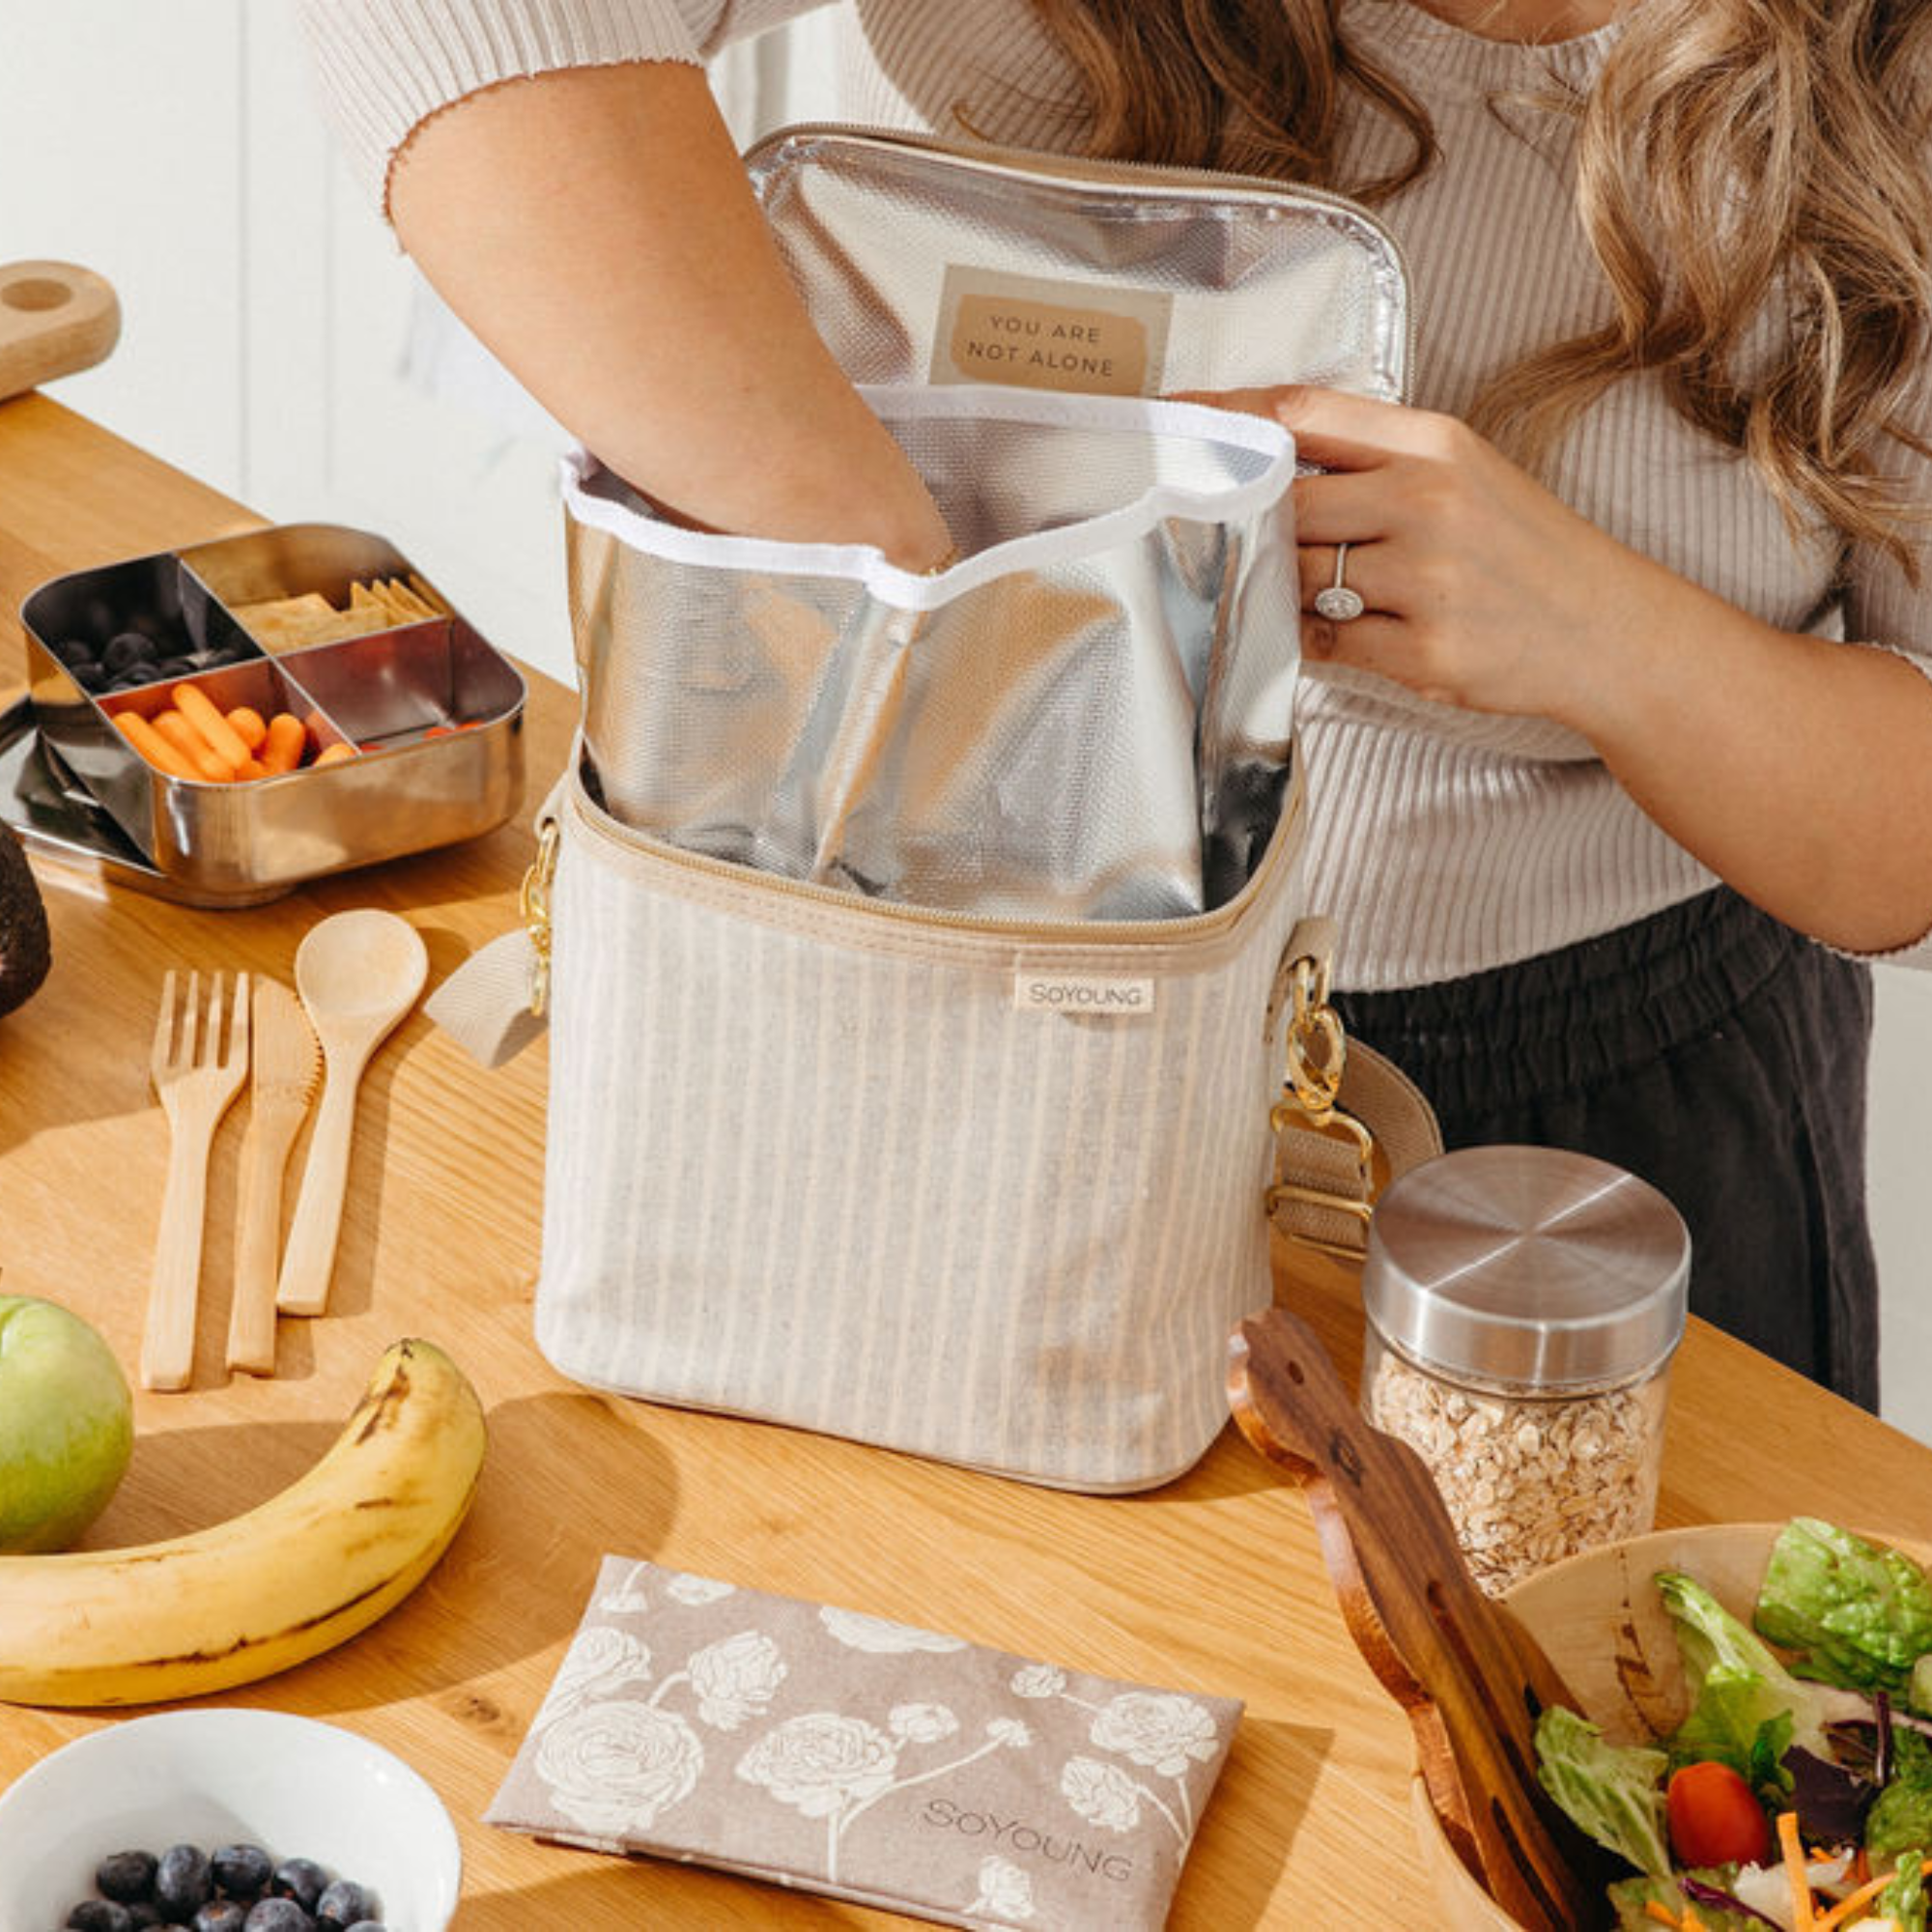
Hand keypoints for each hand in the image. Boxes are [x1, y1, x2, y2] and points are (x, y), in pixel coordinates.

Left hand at [1179, 384, 1679, 728]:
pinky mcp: (1423, 652)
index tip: (1173, 422)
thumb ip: (1372, 461)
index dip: (1225, 417)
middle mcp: (1428, 502)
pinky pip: (1324, 643)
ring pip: (1295, 578)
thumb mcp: (1464, 473)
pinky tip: (1332, 629)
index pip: (1301, 414)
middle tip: (1209, 531)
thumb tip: (1262, 467)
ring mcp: (1425, 581)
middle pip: (1282, 504)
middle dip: (1240, 522)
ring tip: (1288, 587)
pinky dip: (1310, 640)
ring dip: (1275, 587)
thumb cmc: (1523, 549)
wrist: (1606, 630)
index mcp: (1435, 444)